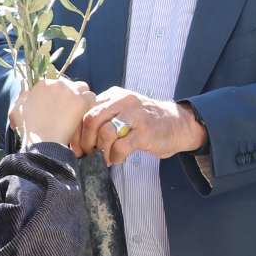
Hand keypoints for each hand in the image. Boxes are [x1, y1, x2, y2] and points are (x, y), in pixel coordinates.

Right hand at [16, 78, 94, 151]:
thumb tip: (25, 86)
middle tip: (69, 110)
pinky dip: (89, 105)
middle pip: (69, 84)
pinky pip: (91, 97)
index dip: (58, 94)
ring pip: (82, 88)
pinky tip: (85, 114)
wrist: (43, 142)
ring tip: (78, 111)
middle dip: (70, 95)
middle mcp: (56, 83)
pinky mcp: (81, 100)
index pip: (55, 83)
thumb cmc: (29, 130)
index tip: (59, 106)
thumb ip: (22, 96)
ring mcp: (70, 90)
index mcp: (42, 84)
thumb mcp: (16, 110)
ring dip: (81, 97)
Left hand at [79, 88, 205, 166]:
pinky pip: (121, 146)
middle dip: (85, 141)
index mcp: (114, 95)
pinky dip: (115, 157)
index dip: (77, 131)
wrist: (179, 124)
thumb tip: (80, 137)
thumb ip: (105, 117)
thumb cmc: (147, 121)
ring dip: (101, 151)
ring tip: (104, 158)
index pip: (86, 110)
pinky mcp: (145, 132)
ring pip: (105, 132)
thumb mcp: (124, 111)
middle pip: (92, 119)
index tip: (76, 146)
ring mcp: (135, 116)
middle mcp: (123, 101)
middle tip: (87, 154)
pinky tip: (118, 159)